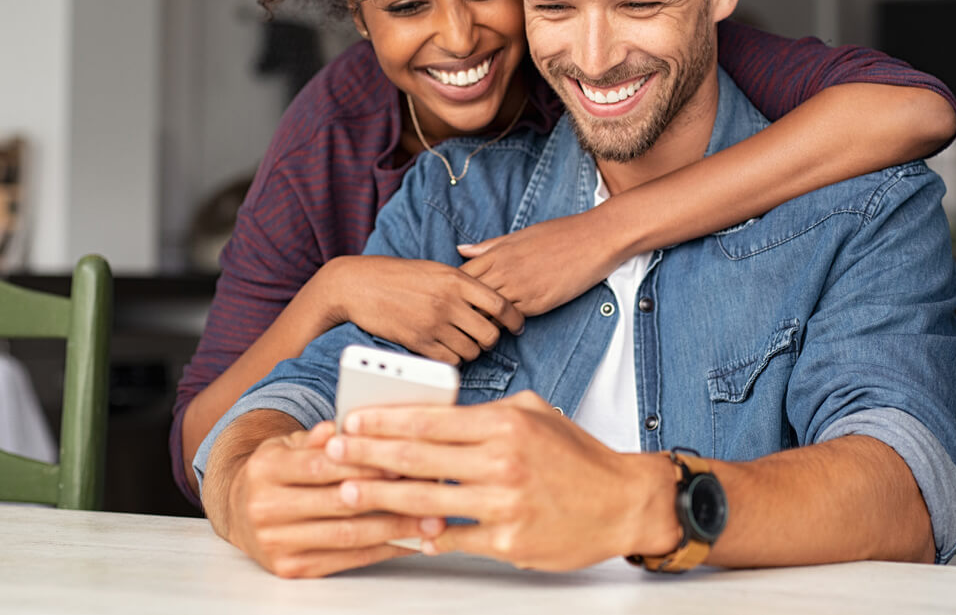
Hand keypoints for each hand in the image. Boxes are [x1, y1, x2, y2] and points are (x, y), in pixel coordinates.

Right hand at [220, 419, 445, 577]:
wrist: (237, 510)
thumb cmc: (278, 471)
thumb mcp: (290, 444)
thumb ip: (320, 436)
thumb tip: (345, 426)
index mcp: (266, 469)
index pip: (322, 466)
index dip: (364, 464)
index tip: (402, 462)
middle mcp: (265, 508)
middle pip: (337, 503)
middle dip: (388, 497)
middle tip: (429, 492)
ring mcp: (276, 542)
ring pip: (346, 536)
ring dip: (394, 529)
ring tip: (430, 522)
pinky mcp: (289, 568)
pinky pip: (345, 560)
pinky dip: (381, 550)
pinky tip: (408, 541)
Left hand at [325, 392, 680, 570]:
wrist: (623, 501)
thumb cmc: (578, 456)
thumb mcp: (535, 413)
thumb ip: (486, 412)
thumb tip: (437, 414)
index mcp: (505, 424)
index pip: (430, 420)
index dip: (384, 420)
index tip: (352, 420)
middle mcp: (502, 461)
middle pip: (418, 458)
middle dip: (367, 454)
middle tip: (333, 452)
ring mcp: (504, 505)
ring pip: (427, 500)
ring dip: (381, 496)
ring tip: (349, 491)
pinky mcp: (508, 543)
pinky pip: (454, 539)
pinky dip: (423, 535)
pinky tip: (398, 530)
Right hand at [327, 256, 523, 364]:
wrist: (359, 285)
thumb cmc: (398, 275)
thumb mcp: (435, 269)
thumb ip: (463, 283)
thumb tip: (491, 301)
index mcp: (456, 280)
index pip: (501, 304)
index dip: (515, 319)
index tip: (517, 326)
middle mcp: (448, 302)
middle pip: (490, 333)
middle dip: (491, 339)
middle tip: (483, 337)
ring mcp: (433, 324)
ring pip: (472, 350)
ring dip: (471, 350)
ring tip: (462, 342)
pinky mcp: (418, 342)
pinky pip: (450, 360)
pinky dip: (453, 359)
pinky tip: (446, 350)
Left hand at [458, 210, 620, 316]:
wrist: (595, 239)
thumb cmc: (559, 234)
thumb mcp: (520, 235)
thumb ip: (489, 246)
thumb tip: (461, 250)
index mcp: (498, 253)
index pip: (461, 277)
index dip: (455, 290)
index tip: (456, 298)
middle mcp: (505, 271)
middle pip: (469, 298)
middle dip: (463, 310)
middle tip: (462, 320)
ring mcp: (521, 288)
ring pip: (488, 313)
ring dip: (483, 321)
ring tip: (481, 328)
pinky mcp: (538, 303)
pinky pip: (512, 319)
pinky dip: (505, 324)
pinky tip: (506, 326)